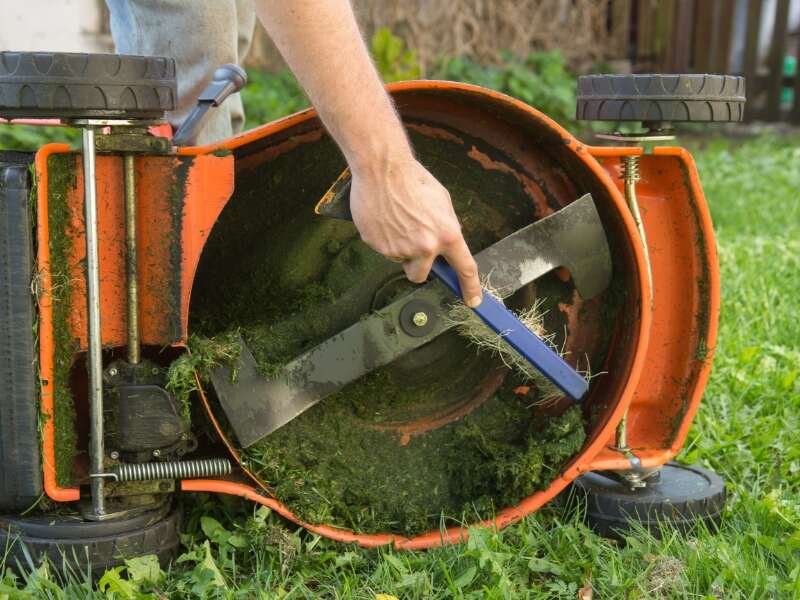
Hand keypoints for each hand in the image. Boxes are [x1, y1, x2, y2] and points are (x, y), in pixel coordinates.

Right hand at [349, 156, 482, 307]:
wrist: (382, 168)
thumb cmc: (413, 180)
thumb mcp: (442, 202)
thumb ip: (446, 227)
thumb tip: (445, 244)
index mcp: (447, 234)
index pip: (464, 268)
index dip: (470, 288)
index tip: (473, 300)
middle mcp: (425, 246)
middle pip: (420, 275)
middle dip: (416, 266)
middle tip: (411, 245)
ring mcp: (399, 248)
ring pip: (399, 260)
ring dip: (399, 247)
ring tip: (396, 219)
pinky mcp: (378, 245)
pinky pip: (383, 249)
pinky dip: (383, 237)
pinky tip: (384, 218)